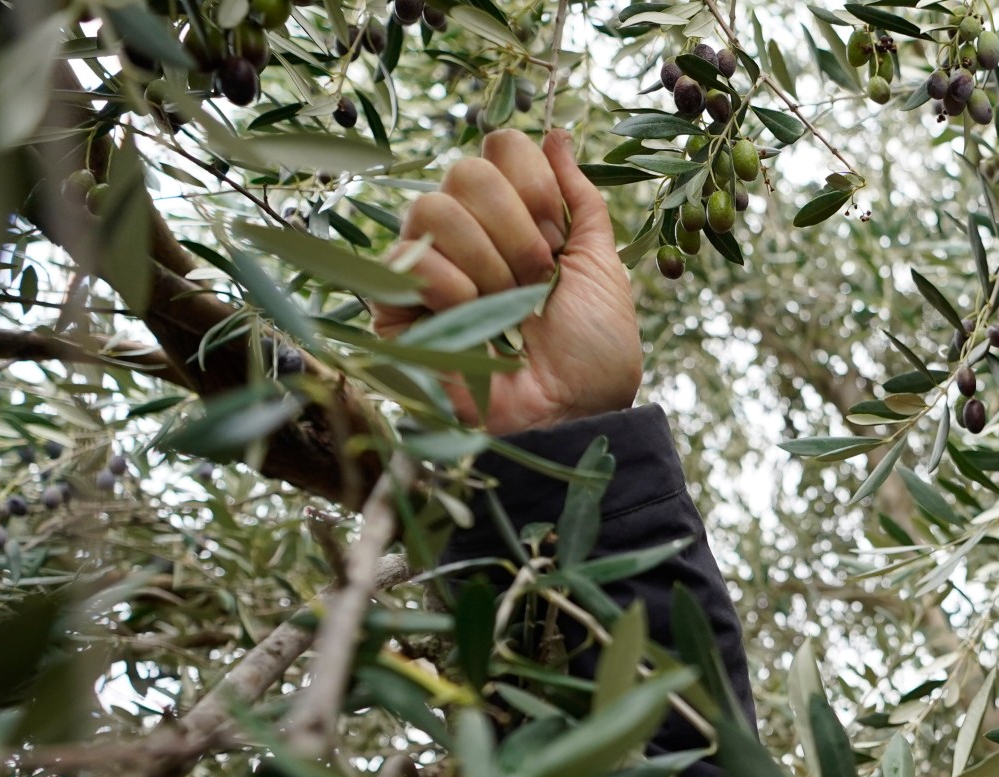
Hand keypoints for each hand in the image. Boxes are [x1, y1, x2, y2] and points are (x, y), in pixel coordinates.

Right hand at [372, 129, 642, 434]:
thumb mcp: (603, 269)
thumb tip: (558, 134)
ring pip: (432, 207)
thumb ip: (579, 201)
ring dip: (488, 261)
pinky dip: (452, 289)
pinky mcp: (395, 307)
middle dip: (516, 228)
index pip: (500, 148)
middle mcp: (467, 233)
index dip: (532, 183)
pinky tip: (475, 323)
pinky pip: (407, 260)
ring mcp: (427, 266)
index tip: (558, 239)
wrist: (571, 419)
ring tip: (509, 307)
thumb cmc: (593, 356)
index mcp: (516, 219)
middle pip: (465, 170)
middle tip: (539, 279)